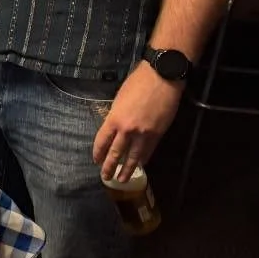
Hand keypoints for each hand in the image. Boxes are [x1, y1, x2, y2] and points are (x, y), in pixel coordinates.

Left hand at [92, 63, 184, 181]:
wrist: (162, 78)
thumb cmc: (137, 83)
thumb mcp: (119, 99)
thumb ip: (115, 116)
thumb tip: (114, 128)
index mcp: (114, 119)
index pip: (102, 141)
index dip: (98, 153)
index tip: (96, 160)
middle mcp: (127, 130)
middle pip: (116, 153)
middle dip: (110, 167)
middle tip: (106, 177)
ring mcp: (143, 134)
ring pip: (133, 157)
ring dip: (127, 169)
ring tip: (122, 179)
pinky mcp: (158, 134)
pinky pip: (148, 151)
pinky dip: (143, 159)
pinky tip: (141, 165)